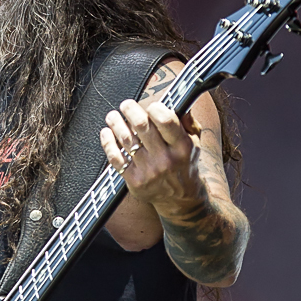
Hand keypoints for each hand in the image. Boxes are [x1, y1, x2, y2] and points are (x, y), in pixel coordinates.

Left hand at [100, 99, 204, 215]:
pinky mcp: (134, 181)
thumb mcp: (194, 143)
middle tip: (126, 105)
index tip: (150, 105)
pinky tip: (107, 132)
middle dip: (130, 110)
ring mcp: (148, 171)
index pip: (166, 120)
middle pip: (142, 126)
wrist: (181, 199)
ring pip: (126, 140)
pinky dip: (108, 142)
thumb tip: (180, 102)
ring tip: (112, 116)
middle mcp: (165, 159)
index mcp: (182, 146)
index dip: (154, 108)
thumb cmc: (184, 165)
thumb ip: (188, 122)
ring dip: (116, 123)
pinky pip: (115, 158)